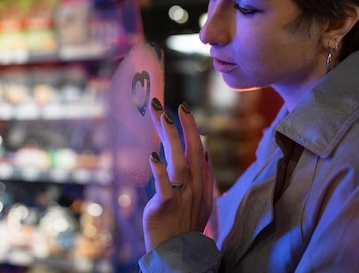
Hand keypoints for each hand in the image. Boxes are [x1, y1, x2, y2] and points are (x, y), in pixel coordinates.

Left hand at [142, 98, 213, 250]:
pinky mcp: (166, 207)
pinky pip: (165, 187)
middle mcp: (195, 187)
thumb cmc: (185, 224)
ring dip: (172, 138)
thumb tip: (204, 149)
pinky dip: (160, 171)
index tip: (182, 108)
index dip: (190, 128)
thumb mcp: (198, 197)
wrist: (178, 254)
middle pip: (193, 151)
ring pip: (180, 162)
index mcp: (202, 182)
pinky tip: (153, 156)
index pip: (197, 149)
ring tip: (164, 117)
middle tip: (178, 105)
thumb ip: (202, 174)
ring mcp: (182, 196)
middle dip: (187, 126)